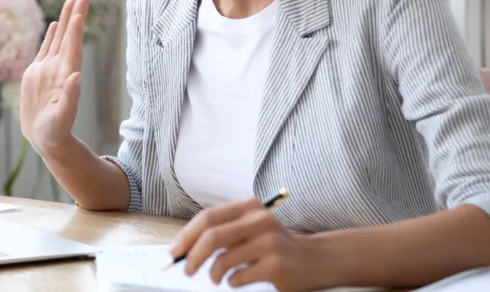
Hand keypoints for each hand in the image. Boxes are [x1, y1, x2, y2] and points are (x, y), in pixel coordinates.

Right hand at [20, 0, 89, 154]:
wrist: (45, 139)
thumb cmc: (55, 132)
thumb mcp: (62, 117)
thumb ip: (70, 97)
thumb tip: (76, 76)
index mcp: (67, 77)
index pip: (73, 49)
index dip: (76, 32)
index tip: (80, 14)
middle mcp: (60, 69)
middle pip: (69, 37)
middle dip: (76, 16)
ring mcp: (49, 69)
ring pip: (59, 39)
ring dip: (66, 20)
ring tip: (71, 0)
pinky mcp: (38, 73)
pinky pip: (46, 49)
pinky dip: (52, 35)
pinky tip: (57, 23)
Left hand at [168, 198, 325, 290]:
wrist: (314, 259)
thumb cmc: (272, 245)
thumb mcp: (250, 228)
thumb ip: (222, 232)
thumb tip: (183, 248)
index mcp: (249, 207)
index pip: (208, 218)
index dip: (187, 236)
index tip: (174, 252)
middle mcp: (259, 220)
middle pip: (212, 237)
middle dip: (193, 256)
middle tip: (186, 270)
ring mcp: (269, 243)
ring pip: (223, 260)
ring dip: (213, 274)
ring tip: (216, 278)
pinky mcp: (276, 265)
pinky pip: (238, 277)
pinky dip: (232, 282)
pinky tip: (238, 280)